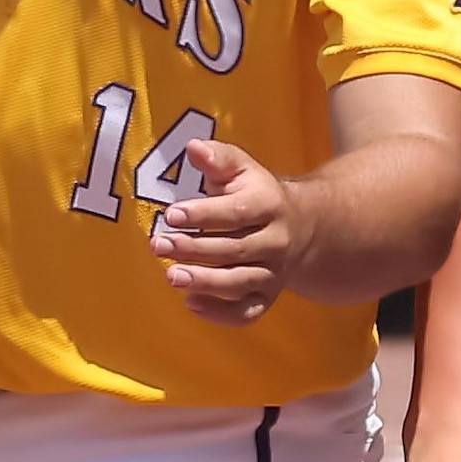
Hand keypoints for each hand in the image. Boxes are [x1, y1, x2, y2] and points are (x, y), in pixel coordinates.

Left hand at [151, 133, 308, 322]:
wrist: (301, 227)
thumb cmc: (256, 194)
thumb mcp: (242, 169)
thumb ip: (218, 158)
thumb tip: (193, 147)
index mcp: (270, 205)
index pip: (236, 212)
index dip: (203, 214)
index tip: (171, 215)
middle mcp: (276, 242)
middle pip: (234, 250)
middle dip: (193, 249)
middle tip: (158, 245)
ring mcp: (274, 273)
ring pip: (240, 283)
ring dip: (204, 281)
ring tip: (171, 276)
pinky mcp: (267, 298)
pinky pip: (247, 313)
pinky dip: (220, 314)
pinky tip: (191, 302)